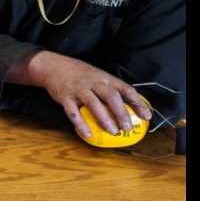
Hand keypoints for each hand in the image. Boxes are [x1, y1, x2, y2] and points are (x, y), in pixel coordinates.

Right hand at [23, 52, 151, 137]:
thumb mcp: (96, 75)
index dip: (137, 102)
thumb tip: (128, 106)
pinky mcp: (65, 97)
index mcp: (104, 78)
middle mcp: (93, 82)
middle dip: (121, 112)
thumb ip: (109, 88)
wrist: (53, 66)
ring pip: (93, 103)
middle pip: (110, 96)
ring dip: (104, 118)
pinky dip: (80, 123)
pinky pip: (72, 111)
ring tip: (112, 131)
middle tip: (128, 127)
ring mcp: (79, 89)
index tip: (146, 116)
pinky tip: (87, 134)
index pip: (124, 89)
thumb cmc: (78, 74)